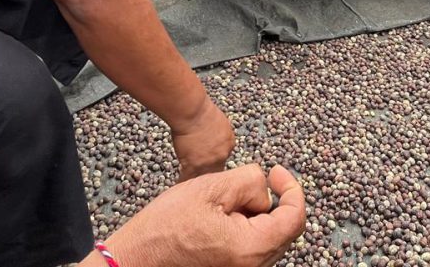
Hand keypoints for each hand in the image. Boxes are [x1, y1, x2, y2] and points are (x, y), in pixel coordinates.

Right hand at [93, 164, 305, 266]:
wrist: (134, 260)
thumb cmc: (165, 227)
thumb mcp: (210, 187)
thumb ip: (249, 180)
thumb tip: (265, 186)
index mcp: (251, 248)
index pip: (295, 217)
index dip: (291, 187)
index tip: (276, 172)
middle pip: (284, 228)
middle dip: (269, 200)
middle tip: (241, 185)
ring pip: (267, 237)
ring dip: (254, 214)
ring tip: (220, 205)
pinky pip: (251, 248)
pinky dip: (244, 227)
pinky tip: (218, 219)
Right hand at [170, 97, 235, 181]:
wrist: (192, 111)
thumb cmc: (201, 110)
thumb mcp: (217, 121)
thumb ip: (217, 133)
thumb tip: (212, 136)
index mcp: (228, 142)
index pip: (224, 157)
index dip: (215, 162)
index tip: (209, 166)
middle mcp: (222, 154)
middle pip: (218, 172)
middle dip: (210, 177)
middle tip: (205, 186)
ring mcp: (209, 162)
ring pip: (204, 179)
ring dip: (198, 184)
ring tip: (192, 193)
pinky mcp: (193, 165)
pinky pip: (188, 179)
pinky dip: (182, 183)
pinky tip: (177, 189)